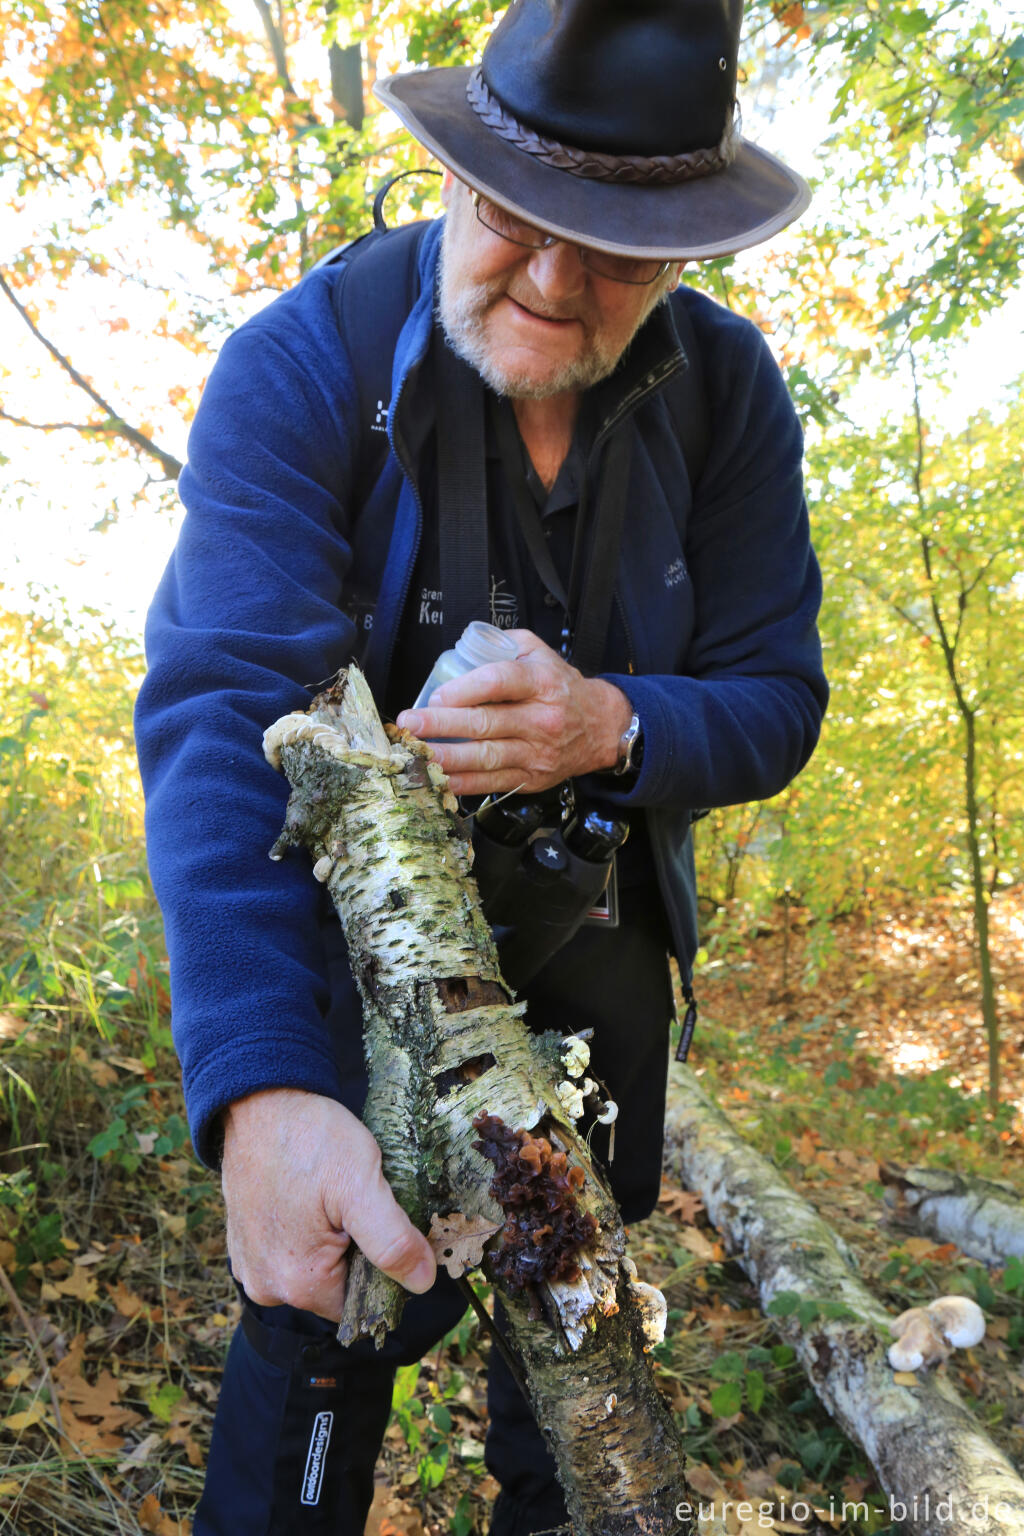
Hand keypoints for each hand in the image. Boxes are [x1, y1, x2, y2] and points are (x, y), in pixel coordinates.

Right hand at [221, 1088, 435, 1321]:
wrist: (259, 1100)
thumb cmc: (310, 1139)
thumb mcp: (362, 1186)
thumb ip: (393, 1241)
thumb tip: (422, 1282)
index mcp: (298, 1285)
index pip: (360, 1302)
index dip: (381, 1267)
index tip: (383, 1223)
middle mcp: (267, 1287)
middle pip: (334, 1287)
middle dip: (353, 1250)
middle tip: (356, 1200)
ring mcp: (249, 1265)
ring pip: (311, 1267)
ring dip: (329, 1239)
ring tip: (331, 1193)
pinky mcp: (242, 1242)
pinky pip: (285, 1250)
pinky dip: (302, 1230)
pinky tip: (308, 1194)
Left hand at [396, 630, 632, 795]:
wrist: (601, 727)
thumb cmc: (562, 688)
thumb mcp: (541, 653)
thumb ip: (504, 644)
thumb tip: (464, 648)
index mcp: (542, 683)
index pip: (499, 682)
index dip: (465, 689)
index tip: (436, 695)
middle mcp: (542, 719)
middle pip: (486, 723)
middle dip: (442, 725)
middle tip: (411, 724)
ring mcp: (537, 752)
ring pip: (487, 757)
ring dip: (448, 757)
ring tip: (418, 753)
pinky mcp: (532, 778)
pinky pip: (494, 783)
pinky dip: (464, 783)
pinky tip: (441, 779)